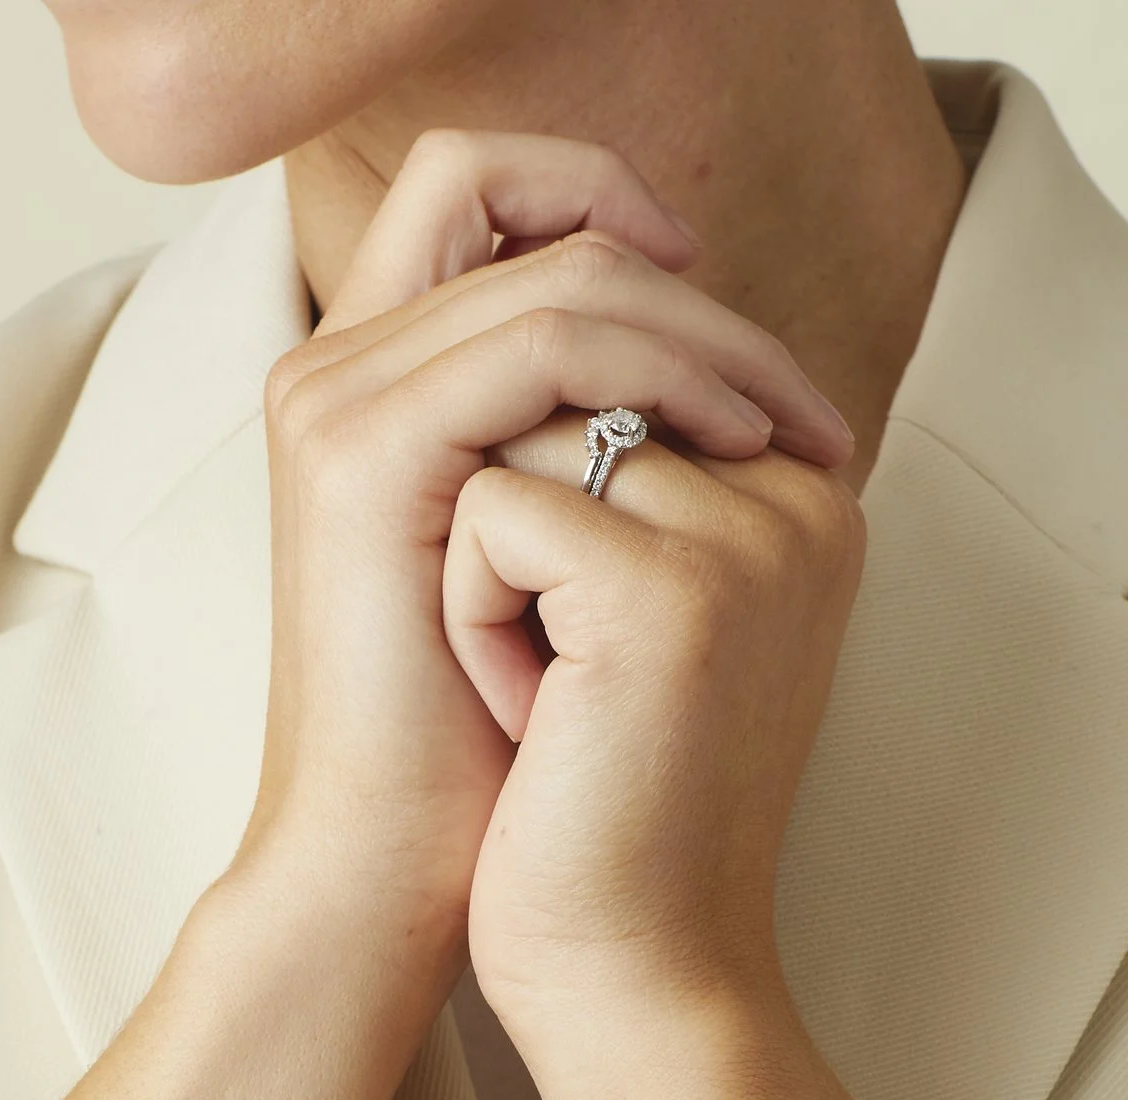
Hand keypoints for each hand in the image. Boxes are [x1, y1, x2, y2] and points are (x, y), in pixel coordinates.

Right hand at [228, 130, 850, 1034]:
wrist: (384, 871)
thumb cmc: (471, 759)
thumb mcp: (540, 581)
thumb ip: (581, 461)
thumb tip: (723, 391)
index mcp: (366, 387)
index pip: (486, 200)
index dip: (616, 223)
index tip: (735, 347)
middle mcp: (336, 370)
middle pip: (524, 203)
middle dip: (686, 284)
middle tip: (792, 393)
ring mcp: (341, 402)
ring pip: (555, 270)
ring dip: (696, 336)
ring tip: (779, 431)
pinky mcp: (366, 453)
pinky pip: (539, 341)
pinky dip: (652, 377)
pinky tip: (728, 451)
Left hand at [445, 374, 867, 1066]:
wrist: (627, 985)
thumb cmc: (598, 821)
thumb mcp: (618, 621)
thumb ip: (615, 482)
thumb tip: (527, 352)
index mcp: (799, 499)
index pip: (610, 379)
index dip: (539, 520)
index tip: (591, 669)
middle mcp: (797, 499)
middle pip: (566, 390)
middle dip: (512, 537)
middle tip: (564, 697)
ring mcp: (744, 536)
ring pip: (521, 441)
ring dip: (488, 577)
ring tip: (552, 707)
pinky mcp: (668, 586)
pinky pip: (491, 513)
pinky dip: (473, 621)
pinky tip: (530, 721)